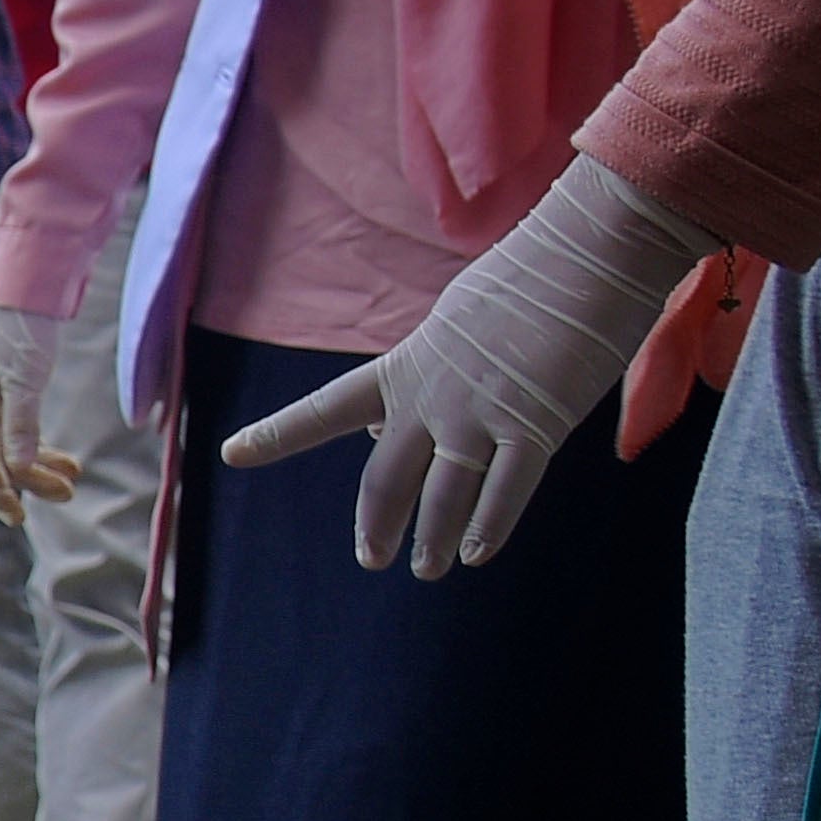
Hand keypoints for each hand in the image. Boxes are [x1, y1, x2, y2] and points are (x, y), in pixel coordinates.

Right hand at [0, 304, 76, 519]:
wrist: (28, 286)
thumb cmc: (23, 329)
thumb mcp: (26, 378)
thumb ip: (21, 424)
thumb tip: (18, 468)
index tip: (19, 519)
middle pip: (0, 456)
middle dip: (31, 480)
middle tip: (67, 494)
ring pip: (14, 445)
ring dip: (41, 464)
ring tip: (73, 476)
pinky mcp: (13, 388)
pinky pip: (23, 429)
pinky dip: (43, 445)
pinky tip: (63, 456)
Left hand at [219, 155, 720, 576]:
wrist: (589, 251)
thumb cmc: (532, 277)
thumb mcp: (455, 322)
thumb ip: (424, 373)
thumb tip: (386, 421)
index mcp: (407, 366)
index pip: (327, 407)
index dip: (278, 434)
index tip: (231, 453)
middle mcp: (433, 398)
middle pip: (386, 477)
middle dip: (376, 524)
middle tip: (372, 559)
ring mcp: (482, 415)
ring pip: (442, 497)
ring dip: (432, 540)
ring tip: (428, 569)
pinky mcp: (537, 427)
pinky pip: (506, 493)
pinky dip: (488, 528)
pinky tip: (476, 554)